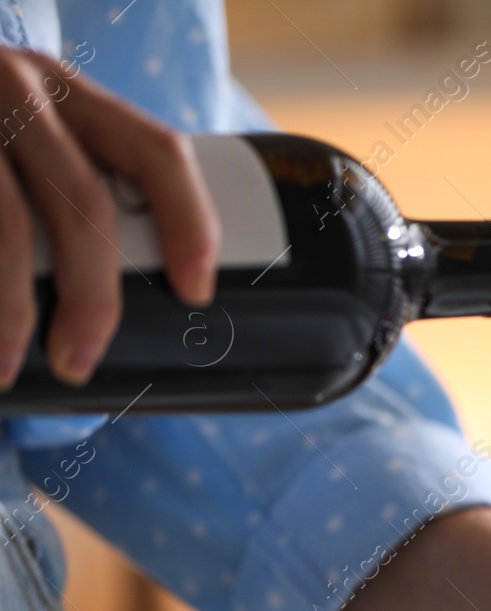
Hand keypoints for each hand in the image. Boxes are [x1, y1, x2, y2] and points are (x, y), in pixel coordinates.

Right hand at [0, 47, 217, 387]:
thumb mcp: (23, 127)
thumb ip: (68, 180)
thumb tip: (107, 294)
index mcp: (68, 93)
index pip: (156, 152)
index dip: (188, 224)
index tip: (196, 291)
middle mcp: (17, 90)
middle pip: (82, 202)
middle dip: (91, 294)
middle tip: (79, 359)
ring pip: (8, 225)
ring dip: (11, 307)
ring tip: (6, 365)